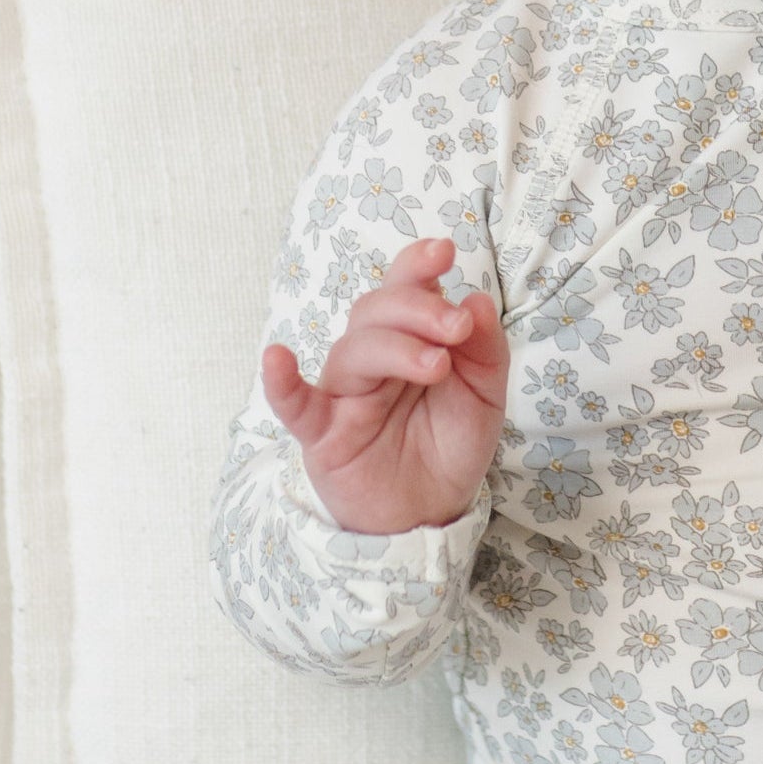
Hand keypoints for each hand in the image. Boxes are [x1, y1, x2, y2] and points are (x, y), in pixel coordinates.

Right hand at [261, 235, 505, 533]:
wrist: (432, 511)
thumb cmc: (450, 442)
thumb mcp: (486, 394)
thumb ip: (485, 349)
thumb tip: (477, 301)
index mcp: (409, 337)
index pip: (404, 289)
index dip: (416, 265)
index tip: (443, 252)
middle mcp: (372, 357)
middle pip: (376, 312)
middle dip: (417, 308)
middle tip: (456, 327)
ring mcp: (344, 392)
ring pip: (352, 350)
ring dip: (393, 346)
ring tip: (436, 364)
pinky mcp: (322, 433)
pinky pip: (293, 405)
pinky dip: (281, 383)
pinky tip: (277, 358)